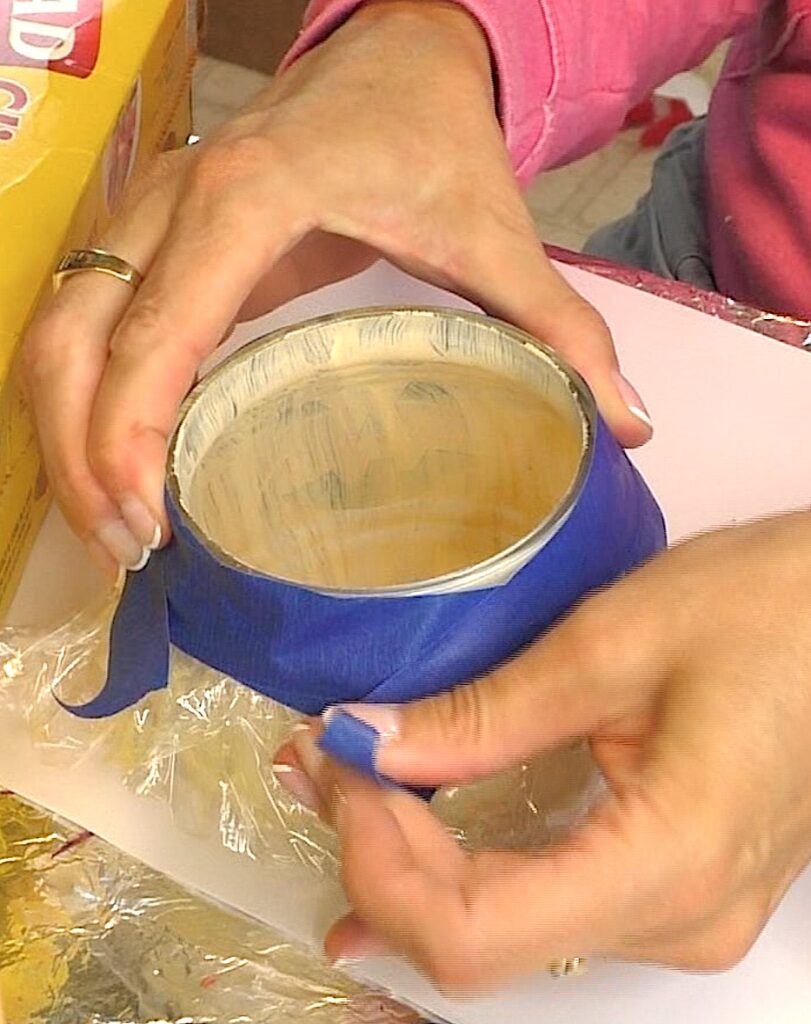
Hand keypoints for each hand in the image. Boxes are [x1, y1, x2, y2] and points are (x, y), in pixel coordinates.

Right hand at [23, 0, 650, 574]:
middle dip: (83, 454)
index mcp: (251, 203)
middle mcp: (177, 202)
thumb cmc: (435, 138)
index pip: (157, 329)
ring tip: (112, 524)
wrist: (396, 51)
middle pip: (74, 338)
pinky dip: (77, 394)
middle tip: (131, 547)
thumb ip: (561, 332)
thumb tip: (626, 430)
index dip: (132, 432)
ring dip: (65, 430)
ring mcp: (152, 211)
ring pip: (57, 326)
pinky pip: (82, 316)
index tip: (152, 523)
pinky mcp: (154, 231)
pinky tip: (113, 459)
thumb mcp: (498, 238)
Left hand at [276, 513, 810, 992]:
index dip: (377, 861)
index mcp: (669, 862)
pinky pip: (543, 905)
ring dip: (414, 860)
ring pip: (502, 930)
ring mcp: (683, 915)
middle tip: (326, 758)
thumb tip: (371, 740)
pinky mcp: (677, 887)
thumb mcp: (610, 644)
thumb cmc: (767, 606)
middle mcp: (680, 921)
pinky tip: (420, 829)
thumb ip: (485, 712)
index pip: (471, 932)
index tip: (341, 766)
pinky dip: (466, 865)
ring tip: (356, 779)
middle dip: (377, 854)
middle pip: (475, 939)